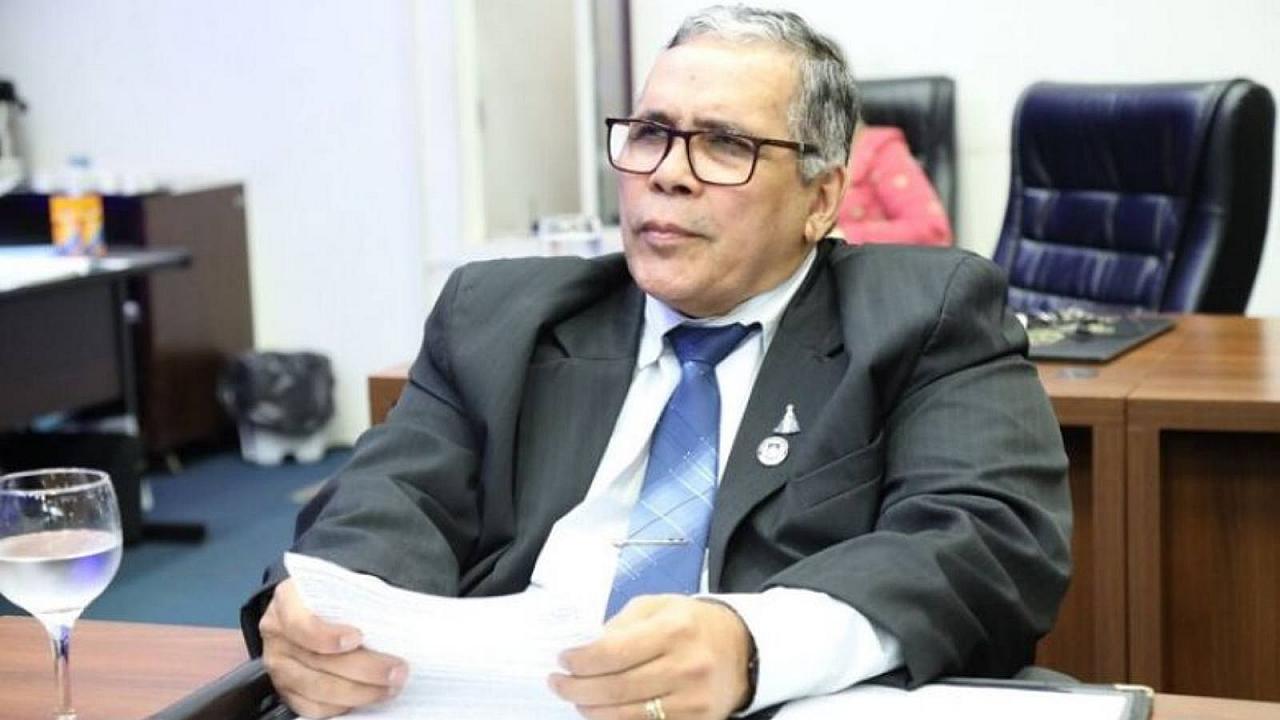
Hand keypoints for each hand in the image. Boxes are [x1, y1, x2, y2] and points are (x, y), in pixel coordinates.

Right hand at [259, 578, 408, 717]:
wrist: (314, 611)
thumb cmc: (334, 596)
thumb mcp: (344, 586)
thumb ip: (359, 600)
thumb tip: (393, 622)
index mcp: (286, 601)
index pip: (299, 623)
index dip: (327, 635)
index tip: (358, 637)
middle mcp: (276, 636)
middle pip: (317, 661)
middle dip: (364, 670)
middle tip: (397, 671)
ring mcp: (279, 666)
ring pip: (317, 689)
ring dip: (359, 692)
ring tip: (390, 687)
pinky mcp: (286, 692)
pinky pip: (313, 708)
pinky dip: (343, 706)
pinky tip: (368, 699)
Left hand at [549, 595, 751, 719]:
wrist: (742, 648)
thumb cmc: (690, 624)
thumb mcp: (657, 607)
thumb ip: (620, 624)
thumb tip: (583, 650)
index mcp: (673, 629)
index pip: (613, 651)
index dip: (580, 661)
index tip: (562, 660)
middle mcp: (686, 666)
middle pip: (616, 688)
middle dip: (577, 689)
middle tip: (558, 684)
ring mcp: (693, 700)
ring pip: (627, 716)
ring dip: (592, 711)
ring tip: (577, 701)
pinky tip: (603, 713)